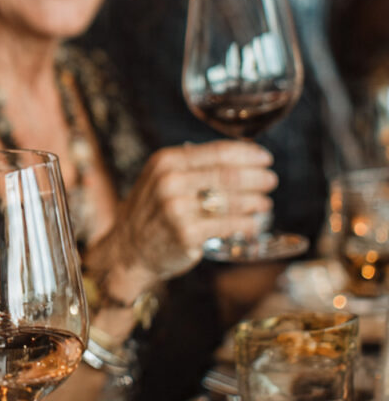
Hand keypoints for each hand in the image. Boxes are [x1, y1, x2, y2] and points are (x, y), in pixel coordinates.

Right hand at [90, 140, 275, 286]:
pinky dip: (247, 224)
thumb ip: (194, 166)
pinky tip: (253, 223)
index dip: (247, 154)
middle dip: (257, 178)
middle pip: (228, 175)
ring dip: (256, 201)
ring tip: (264, 203)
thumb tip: (242, 158)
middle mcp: (170, 182)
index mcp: (166, 162)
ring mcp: (177, 209)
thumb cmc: (153, 211)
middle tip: (270, 180)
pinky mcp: (186, 234)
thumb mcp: (162, 177)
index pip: (217, 152)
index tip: (265, 158)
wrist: (129, 248)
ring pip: (231, 201)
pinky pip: (228, 225)